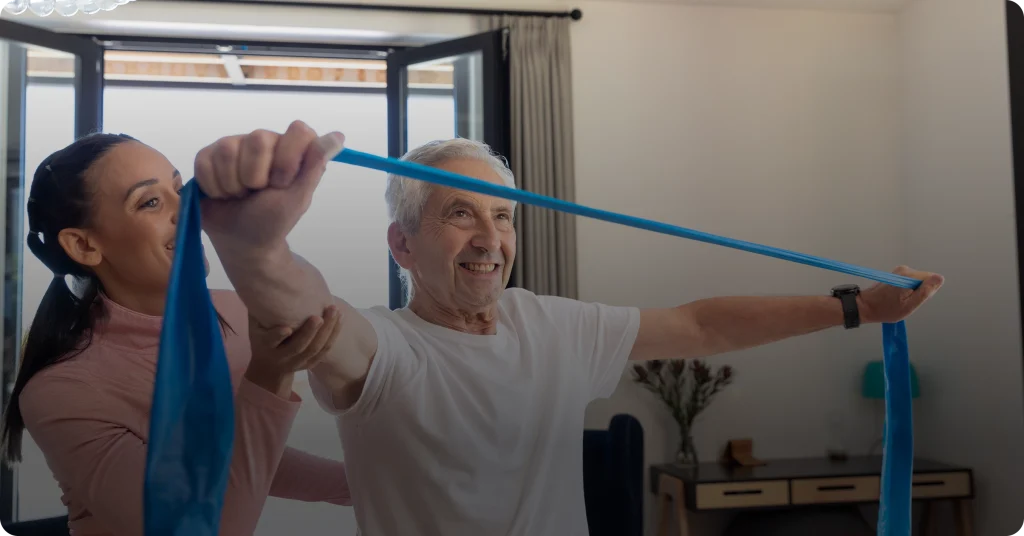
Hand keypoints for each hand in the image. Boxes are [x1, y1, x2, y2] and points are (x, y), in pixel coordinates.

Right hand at [195, 120, 345, 252]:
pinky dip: (214, 187)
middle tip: (259, 192)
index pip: (298, 131)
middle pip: (258, 138)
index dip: (288, 159)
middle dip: (257, 176)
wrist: (242, 241)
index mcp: (290, 147)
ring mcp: (233, 145)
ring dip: (234, 184)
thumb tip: (338, 136)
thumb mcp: (298, 197)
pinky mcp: (207, 156)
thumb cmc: (273, 220)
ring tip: (240, 195)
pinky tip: (223, 195)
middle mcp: (263, 140)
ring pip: (228, 151)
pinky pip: (205, 162)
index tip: (283, 183)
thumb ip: (315, 165)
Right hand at [244, 306, 342, 395]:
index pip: (271, 342)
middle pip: (299, 347)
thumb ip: (258, 311)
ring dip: (327, 331)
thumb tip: (260, 286)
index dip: (278, 336)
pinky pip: (325, 350)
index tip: (287, 329)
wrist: (268, 369)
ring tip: (335, 312)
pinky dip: (333, 335)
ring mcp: (298, 363)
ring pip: (315, 349)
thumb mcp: (254, 328)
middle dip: (311, 331)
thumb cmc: (261, 340)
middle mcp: (282, 357)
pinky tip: (340, 319)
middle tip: (320, 315)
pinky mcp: (310, 364)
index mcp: (265, 347)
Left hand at [858, 266, 944, 323]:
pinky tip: (897, 298)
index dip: (926, 292)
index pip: (931, 279)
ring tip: (900, 301)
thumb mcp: (909, 306)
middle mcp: (905, 269)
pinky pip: (910, 283)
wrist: (865, 306)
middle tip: (906, 302)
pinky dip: (907, 291)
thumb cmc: (886, 309)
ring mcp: (900, 271)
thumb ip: (925, 292)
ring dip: (913, 293)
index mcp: (908, 275)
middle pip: (924, 280)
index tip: (915, 299)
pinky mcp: (897, 275)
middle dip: (919, 292)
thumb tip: (939, 278)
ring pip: (918, 282)